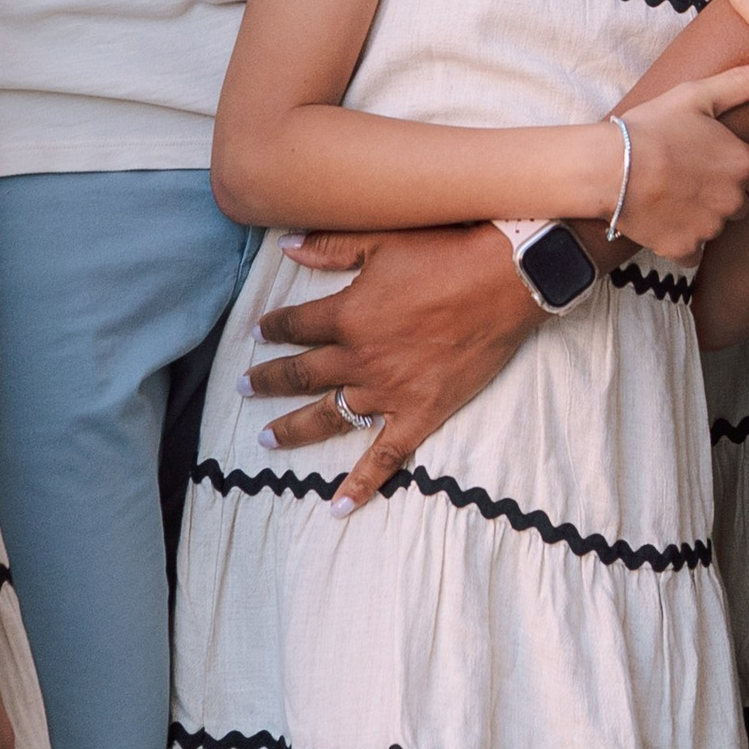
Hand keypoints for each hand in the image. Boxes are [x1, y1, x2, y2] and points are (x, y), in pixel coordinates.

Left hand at [245, 224, 541, 512]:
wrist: (505, 280)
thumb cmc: (445, 252)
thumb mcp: (381, 240)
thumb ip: (329, 248)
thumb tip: (285, 247)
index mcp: (347, 315)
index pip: (296, 326)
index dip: (273, 328)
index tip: (259, 332)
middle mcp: (360, 359)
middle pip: (300, 374)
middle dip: (268, 380)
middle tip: (243, 387)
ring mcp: (388, 392)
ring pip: (328, 417)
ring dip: (293, 429)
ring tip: (266, 440)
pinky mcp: (420, 414)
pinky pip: (384, 458)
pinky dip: (360, 485)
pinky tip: (337, 507)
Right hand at [613, 59, 748, 261]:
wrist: (609, 168)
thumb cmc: (652, 127)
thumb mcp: (695, 95)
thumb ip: (739, 84)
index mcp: (742, 164)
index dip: (737, 171)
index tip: (711, 163)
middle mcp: (734, 201)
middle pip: (739, 206)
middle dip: (721, 196)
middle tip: (687, 177)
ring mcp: (710, 229)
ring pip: (715, 228)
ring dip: (700, 218)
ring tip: (669, 195)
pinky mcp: (684, 250)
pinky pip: (692, 252)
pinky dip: (680, 241)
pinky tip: (662, 220)